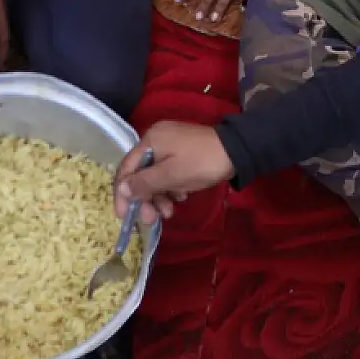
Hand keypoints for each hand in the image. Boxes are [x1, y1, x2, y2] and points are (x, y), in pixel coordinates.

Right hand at [113, 121, 232, 224]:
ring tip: (170, 212)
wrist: (237, 150)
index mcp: (150, 140)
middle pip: (141, 173)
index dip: (122, 194)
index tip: (124, 216)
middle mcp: (157, 139)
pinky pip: (169, 171)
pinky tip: (183, 196)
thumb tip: (121, 190)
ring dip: (160, 196)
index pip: (126, 169)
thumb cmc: (200, 163)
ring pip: (156, 175)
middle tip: (152, 219)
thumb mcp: (170, 176)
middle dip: (145, 198)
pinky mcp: (183, 151)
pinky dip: (172, 186)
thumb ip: (144, 183)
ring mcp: (171, 144)